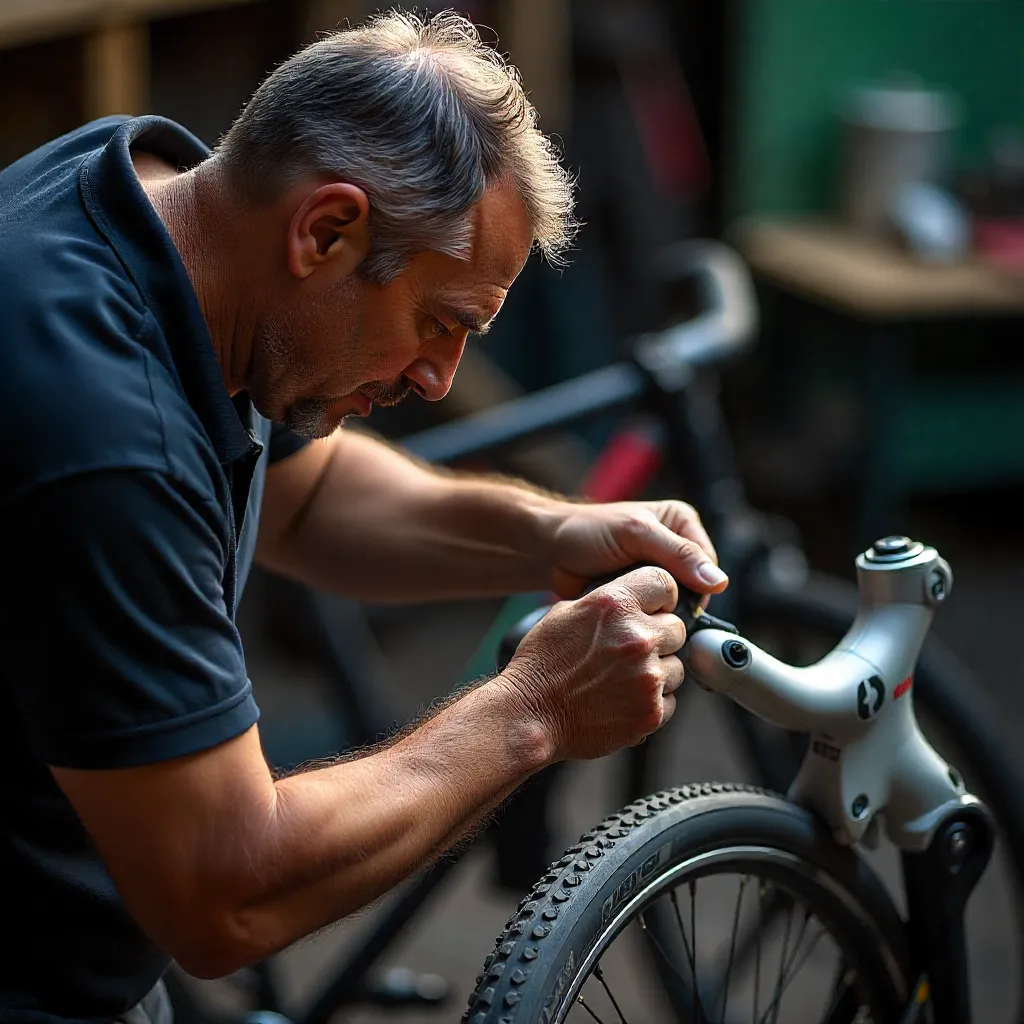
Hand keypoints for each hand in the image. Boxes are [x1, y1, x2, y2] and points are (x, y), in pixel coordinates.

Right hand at [496, 566, 685, 760]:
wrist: (529, 716)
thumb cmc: (541, 666)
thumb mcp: (564, 613)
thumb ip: (606, 602)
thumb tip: (633, 598)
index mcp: (615, 606)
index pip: (665, 583)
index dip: (659, 597)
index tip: (654, 608)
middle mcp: (637, 638)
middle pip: (677, 628)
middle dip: (658, 637)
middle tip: (630, 651)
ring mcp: (648, 677)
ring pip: (676, 666)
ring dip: (656, 671)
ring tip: (621, 679)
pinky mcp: (651, 712)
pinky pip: (670, 700)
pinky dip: (652, 701)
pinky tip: (622, 700)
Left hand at [546, 499, 727, 599]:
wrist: (549, 550)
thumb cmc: (587, 531)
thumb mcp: (635, 534)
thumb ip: (677, 554)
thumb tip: (718, 581)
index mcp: (681, 524)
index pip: (708, 565)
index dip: (696, 586)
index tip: (674, 601)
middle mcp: (675, 548)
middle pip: (694, 588)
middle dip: (675, 601)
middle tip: (651, 609)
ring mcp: (658, 574)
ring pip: (675, 604)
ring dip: (658, 611)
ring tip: (638, 612)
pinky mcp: (642, 594)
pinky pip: (655, 613)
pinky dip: (644, 617)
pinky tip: (631, 619)